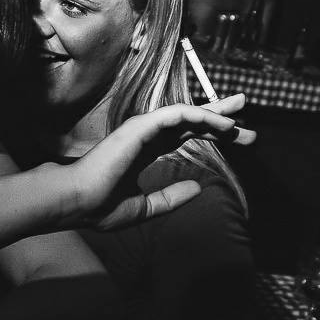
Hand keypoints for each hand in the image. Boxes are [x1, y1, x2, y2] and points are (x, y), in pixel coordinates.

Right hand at [60, 94, 253, 230]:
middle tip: (245, 111)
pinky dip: (199, 114)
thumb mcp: (145, 207)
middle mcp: (145, 136)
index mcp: (145, 151)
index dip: (211, 133)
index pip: (184, 135)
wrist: (74, 203)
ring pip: (185, 112)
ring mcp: (142, 129)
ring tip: (239, 113)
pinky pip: (176, 113)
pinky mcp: (139, 126)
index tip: (239, 138)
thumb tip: (198, 187)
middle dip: (218, 115)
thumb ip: (170, 197)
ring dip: (214, 112)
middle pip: (189, 119)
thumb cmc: (98, 207)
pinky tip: (220, 120)